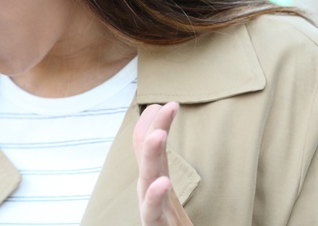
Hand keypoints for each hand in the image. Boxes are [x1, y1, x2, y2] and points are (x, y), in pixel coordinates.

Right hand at [132, 102, 191, 225]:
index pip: (150, 150)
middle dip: (153, 130)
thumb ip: (164, 176)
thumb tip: (162, 147)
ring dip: (150, 155)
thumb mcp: (171, 201)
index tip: (165, 103)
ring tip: (160, 133)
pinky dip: (154, 196)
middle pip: (147, 158)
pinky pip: (152, 213)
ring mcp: (152, 213)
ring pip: (146, 180)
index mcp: (155, 186)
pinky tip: (162, 181)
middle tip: (163, 105)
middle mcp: (149, 196)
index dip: (154, 126)